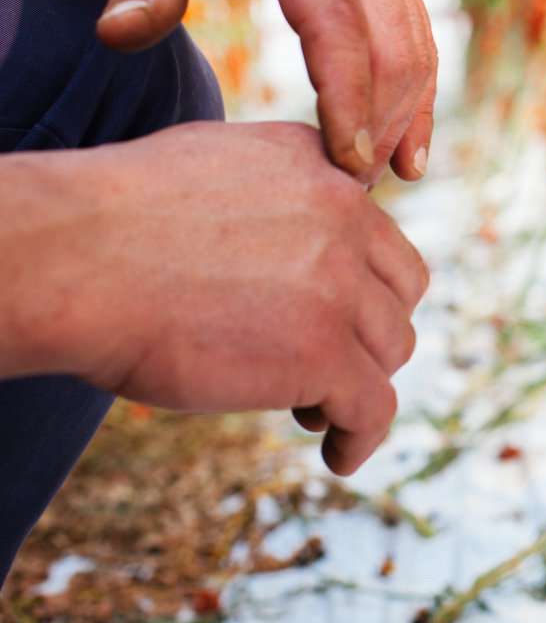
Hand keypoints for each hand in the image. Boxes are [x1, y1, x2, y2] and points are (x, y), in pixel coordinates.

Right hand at [5, 122, 428, 473]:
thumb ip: (276, 192)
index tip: (333, 320)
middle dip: (367, 335)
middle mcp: (345, 217)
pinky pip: (374, 408)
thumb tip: (295, 235)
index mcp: (321, 169)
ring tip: (308, 410)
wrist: (71, 258)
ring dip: (358, 384)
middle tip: (322, 366)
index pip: (379, 240)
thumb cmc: (112, 220)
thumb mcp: (215, 166)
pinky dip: (361, 438)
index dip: (363, 288)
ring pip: (390, 352)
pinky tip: (339, 456)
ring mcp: (340, 287)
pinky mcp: (323, 354)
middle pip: (398, 296)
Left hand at [94, 0, 435, 182]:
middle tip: (347, 195)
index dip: (347, 95)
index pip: (337, 18)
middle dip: (380, 124)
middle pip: (394, 43)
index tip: (343, 162)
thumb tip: (120, 39)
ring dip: (407, 117)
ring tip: (379, 183)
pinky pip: (422, 33)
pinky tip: (411, 150)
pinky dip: (422, 94)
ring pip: (419, 43)